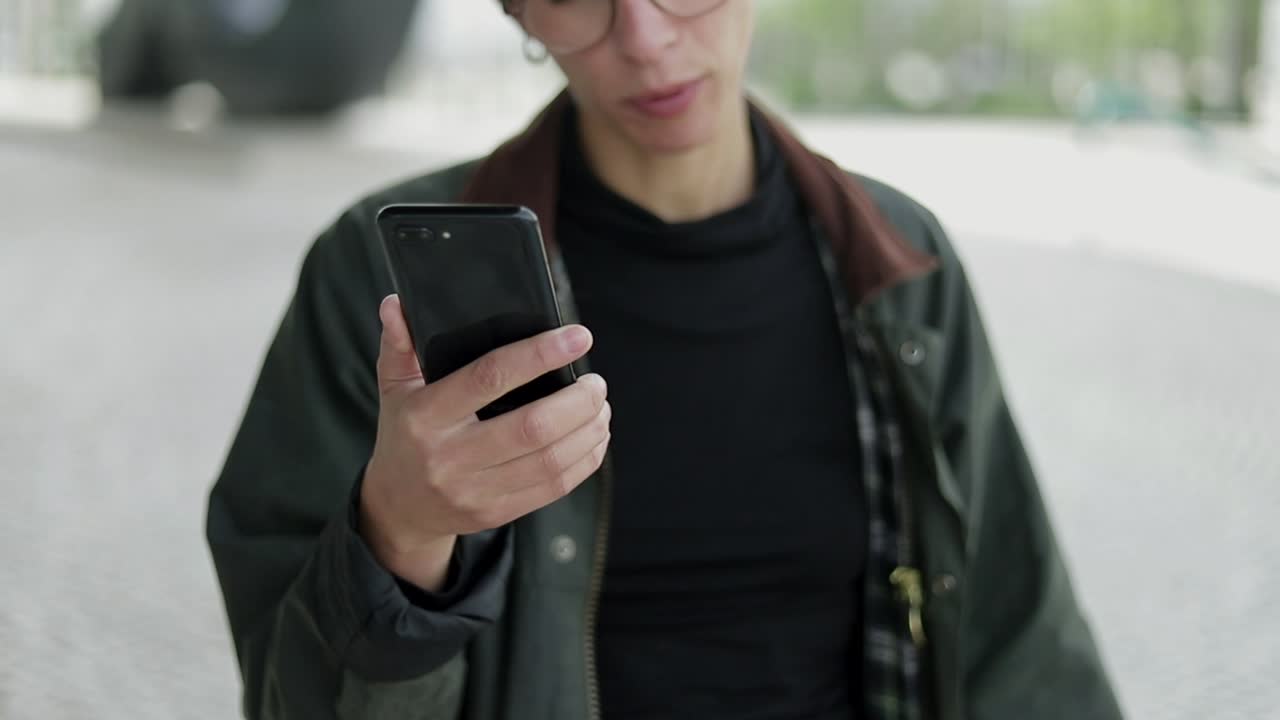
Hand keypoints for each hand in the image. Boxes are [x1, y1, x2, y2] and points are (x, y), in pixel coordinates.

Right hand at [358, 295, 610, 590]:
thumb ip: (399, 344)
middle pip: (532, 427)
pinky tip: (594, 437)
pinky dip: (584, 460)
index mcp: (426, 415)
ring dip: (588, 430)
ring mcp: (474, 490)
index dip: (539, 355)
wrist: (398, 507)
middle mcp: (450, 456)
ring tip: (600, 406)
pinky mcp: (495, 512)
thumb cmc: (403, 435)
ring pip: (550, 461)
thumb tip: (396, 303)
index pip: (490, 378)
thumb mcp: (394, 388)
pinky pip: (553, 488)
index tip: (577, 337)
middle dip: (578, 401)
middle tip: (597, 382)